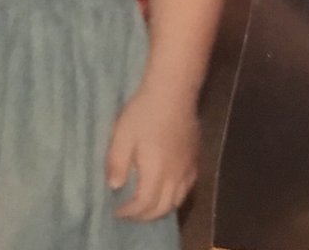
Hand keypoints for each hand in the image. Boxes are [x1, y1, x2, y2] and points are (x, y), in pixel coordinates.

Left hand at [106, 85, 198, 220]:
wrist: (173, 92)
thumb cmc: (144, 112)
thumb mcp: (122, 135)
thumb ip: (116, 163)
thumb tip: (114, 187)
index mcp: (155, 173)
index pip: (144, 204)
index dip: (130, 212)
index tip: (117, 211)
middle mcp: (174, 177)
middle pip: (162, 208)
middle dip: (144, 216)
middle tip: (130, 213)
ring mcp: (187, 169)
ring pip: (177, 201)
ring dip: (160, 209)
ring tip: (147, 206)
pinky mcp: (195, 159)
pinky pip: (188, 188)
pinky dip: (176, 197)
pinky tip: (168, 190)